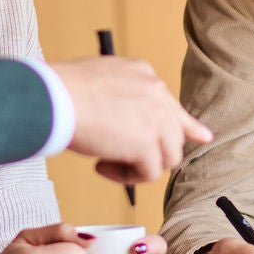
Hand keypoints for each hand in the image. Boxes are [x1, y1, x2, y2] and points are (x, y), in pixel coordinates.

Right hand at [48, 58, 212, 184]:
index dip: (183, 125)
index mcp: (144, 75)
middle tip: (124, 160)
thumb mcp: (98, 80)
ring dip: (140, 166)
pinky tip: (101, 167)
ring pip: (169, 156)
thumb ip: (119, 95)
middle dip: (156, 151)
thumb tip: (123, 120)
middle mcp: (156, 93)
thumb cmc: (60, 90)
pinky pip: (150, 173)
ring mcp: (156, 118)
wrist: (52, 97)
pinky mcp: (147, 143)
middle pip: (175, 134)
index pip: (171, 104)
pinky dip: (127, 177)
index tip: (200, 136)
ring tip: (107, 163)